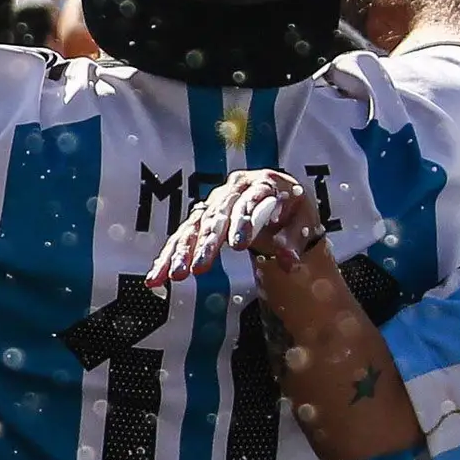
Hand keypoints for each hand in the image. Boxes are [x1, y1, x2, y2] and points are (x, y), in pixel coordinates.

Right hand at [146, 168, 325, 290]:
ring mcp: (214, 204)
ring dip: (182, 252)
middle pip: (217, 216)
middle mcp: (232, 190)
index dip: (242, 223)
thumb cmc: (293, 210)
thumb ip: (293, 241)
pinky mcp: (201, 219)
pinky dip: (169, 256)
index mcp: (260, 183)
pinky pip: (182, 236)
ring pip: (194, 227)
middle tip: (200, 268)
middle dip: (206, 243)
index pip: (249, 202)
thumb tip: (287, 262)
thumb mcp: (303, 222)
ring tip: (175, 276)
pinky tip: (156, 275)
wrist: (281, 198)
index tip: (238, 246)